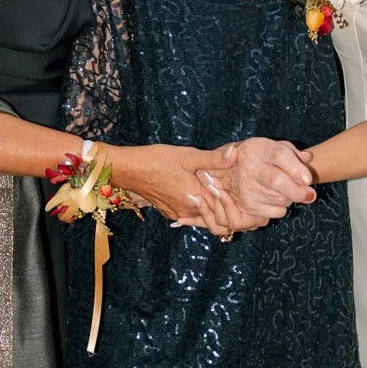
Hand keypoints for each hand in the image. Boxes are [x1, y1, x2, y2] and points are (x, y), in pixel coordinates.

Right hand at [108, 143, 236, 228]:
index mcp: (196, 199)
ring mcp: (177, 214)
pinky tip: (195, 189)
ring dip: (207, 202)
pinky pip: (188, 213)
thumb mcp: (188, 156)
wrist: (129, 170)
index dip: (231, 196)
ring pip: (200, 214)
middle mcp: (188, 212)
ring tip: (212, 185)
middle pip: (213, 213)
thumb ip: (214, 158)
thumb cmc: (157, 161)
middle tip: (226, 185)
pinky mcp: (168, 212)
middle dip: (221, 201)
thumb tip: (235, 154)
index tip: (236, 184)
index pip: (223, 206)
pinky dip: (194, 204)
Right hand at [206, 138, 315, 229]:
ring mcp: (247, 189)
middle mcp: (251, 168)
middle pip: (277, 182)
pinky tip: (277, 197)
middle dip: (298, 191)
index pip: (279, 155)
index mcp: (259, 148)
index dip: (295, 168)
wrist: (227, 173)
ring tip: (289, 189)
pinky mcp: (249, 206)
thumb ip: (291, 151)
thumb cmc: (256, 157)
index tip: (307, 179)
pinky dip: (283, 206)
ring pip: (280, 199)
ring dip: (292, 197)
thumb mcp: (271, 147)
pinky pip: (276, 211)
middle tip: (310, 194)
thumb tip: (308, 158)